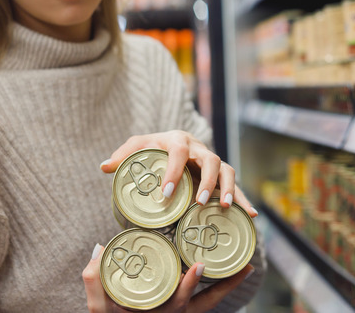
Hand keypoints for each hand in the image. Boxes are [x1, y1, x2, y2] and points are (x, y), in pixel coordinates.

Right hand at [82, 243, 254, 311]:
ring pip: (210, 302)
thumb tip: (100, 247)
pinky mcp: (183, 309)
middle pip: (207, 304)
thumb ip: (94, 278)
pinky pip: (205, 300)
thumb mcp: (98, 307)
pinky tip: (227, 268)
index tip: (198, 265)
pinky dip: (218, 287)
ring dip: (229, 286)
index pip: (178, 302)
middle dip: (226, 287)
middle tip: (245, 267)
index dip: (190, 284)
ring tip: (245, 266)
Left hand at [99, 131, 256, 216]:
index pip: (178, 152)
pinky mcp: (220, 175)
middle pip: (210, 159)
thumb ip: (122, 156)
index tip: (165, 193)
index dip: (173, 171)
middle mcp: (199, 148)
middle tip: (199, 202)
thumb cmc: (152, 147)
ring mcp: (212, 161)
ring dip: (228, 188)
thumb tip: (104, 167)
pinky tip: (250, 214)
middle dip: (207, 181)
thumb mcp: (137, 147)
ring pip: (227, 169)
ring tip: (224, 207)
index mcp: (178, 140)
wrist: (170, 142)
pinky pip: (235, 185)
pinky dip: (243, 199)